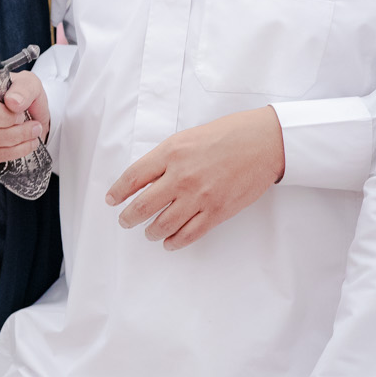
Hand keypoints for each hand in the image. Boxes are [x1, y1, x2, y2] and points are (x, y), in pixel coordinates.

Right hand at [0, 64, 47, 166]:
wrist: (29, 120)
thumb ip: (24, 88)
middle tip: (23, 116)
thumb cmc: (23, 97)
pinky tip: (28, 142)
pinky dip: (15, 150)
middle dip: (6, 117)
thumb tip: (12, 102)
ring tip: (34, 129)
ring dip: (17, 135)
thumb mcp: (30, 84)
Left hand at [105, 107, 284, 250]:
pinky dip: (175, 242)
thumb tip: (148, 178)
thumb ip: (167, 157)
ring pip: (163, 224)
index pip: (133, 177)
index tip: (112, 200)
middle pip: (143, 205)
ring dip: (151, 232)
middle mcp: (181, 176)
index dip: (118, 191)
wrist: (264, 142)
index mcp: (172, 153)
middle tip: (125, 221)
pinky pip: (189, 234)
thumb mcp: (189, 136)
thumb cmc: (230, 134)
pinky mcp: (217, 211)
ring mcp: (199, 196)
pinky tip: (169, 242)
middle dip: (129, 218)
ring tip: (149, 233)